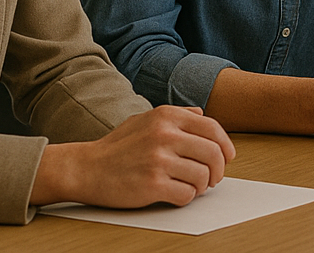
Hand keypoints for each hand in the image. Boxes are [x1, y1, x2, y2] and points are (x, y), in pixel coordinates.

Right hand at [31, 105, 234, 207]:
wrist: (85, 169)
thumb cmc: (116, 147)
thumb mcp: (144, 119)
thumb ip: (175, 115)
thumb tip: (202, 114)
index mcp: (166, 116)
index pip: (212, 128)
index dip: (225, 145)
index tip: (227, 157)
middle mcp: (165, 134)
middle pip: (213, 153)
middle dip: (218, 169)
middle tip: (213, 178)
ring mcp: (158, 160)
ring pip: (203, 176)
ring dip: (202, 186)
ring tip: (192, 186)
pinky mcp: (152, 185)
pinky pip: (186, 194)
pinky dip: (186, 198)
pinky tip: (176, 195)